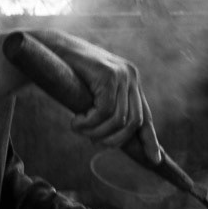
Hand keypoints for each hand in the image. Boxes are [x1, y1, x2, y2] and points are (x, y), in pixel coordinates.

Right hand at [32, 30, 160, 163]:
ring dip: (97, 132)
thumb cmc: (68, 73)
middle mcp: (131, 76)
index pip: (146, 116)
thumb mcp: (93, 94)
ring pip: (119, 120)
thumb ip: (107, 109)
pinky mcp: (108, 74)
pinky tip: (76, 121)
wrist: (52, 48)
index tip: (155, 160)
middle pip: (135, 123)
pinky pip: (105, 111)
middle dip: (114, 140)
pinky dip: (90, 122)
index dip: (150, 140)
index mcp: (131, 82)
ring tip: (79, 128)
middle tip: (93, 141)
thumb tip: (114, 138)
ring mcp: (121, 74)